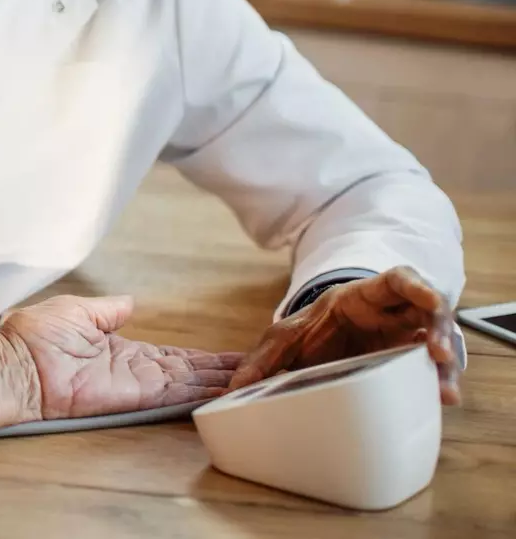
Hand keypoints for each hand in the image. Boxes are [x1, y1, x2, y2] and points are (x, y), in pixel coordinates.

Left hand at [0, 295, 243, 421]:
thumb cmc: (33, 337)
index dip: (202, 358)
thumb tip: (129, 302)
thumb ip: (108, 311)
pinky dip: (199, 392)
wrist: (14, 364)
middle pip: (188, 372)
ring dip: (220, 382)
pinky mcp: (131, 396)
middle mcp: (134, 371)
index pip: (172, 356)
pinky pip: (172, 393)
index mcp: (122, 350)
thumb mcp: (77, 312)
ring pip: (188, 384)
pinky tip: (227, 390)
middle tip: (261, 371)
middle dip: (222, 372)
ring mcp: (135, 386)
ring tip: (257, 380)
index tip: (232, 357)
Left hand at [230, 267, 460, 404]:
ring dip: (445, 363)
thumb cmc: (314, 332)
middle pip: (430, 309)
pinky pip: (432, 370)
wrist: (326, 346)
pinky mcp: (414, 362)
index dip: (416, 285)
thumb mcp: (288, 337)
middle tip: (437, 352)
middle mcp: (396, 312)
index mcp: (366, 295)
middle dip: (439, 327)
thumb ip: (263, 358)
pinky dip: (438, 382)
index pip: (398, 279)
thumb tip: (232, 388)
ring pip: (440, 342)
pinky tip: (442, 398)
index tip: (428, 298)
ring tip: (445, 390)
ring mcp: (410, 337)